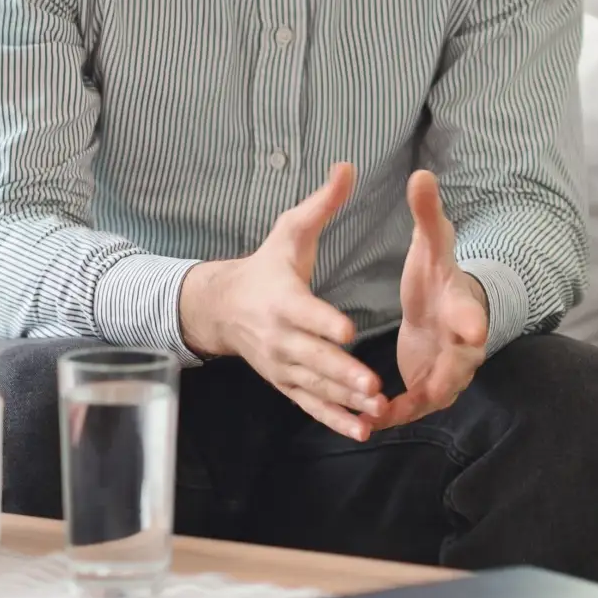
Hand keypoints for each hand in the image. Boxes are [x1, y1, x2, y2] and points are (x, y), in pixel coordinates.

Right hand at [179, 162, 387, 440]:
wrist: (221, 305)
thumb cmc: (266, 266)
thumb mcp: (289, 232)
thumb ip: (321, 204)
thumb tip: (348, 166)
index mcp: (281, 299)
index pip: (304, 313)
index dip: (323, 322)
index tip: (347, 331)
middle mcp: (278, 337)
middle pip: (311, 358)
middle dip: (341, 373)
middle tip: (373, 385)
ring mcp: (280, 365)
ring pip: (313, 387)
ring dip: (344, 401)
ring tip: (376, 410)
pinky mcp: (285, 384)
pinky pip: (310, 405)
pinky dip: (334, 419)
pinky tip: (362, 430)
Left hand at [374, 170, 489, 429]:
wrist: (446, 310)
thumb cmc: (437, 276)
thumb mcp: (430, 245)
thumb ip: (427, 215)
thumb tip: (421, 174)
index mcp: (461, 304)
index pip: (471, 312)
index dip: (472, 320)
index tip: (472, 328)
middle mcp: (461, 342)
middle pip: (463, 361)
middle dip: (449, 374)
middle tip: (435, 387)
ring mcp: (447, 368)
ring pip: (438, 391)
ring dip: (415, 403)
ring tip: (386, 411)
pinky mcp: (427, 388)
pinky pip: (413, 406)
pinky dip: (394, 414)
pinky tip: (369, 421)